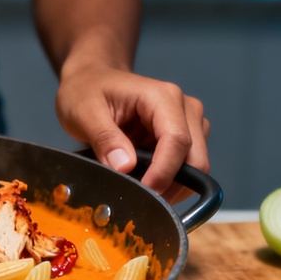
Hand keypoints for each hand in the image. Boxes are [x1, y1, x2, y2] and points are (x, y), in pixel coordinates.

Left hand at [55, 64, 209, 201]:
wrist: (92, 80)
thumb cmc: (87, 90)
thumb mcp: (84, 111)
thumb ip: (105, 138)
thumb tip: (125, 166)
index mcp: (163, 97)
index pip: (177, 141)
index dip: (163, 173)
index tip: (144, 193)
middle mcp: (185, 108)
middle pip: (195, 158)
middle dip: (171, 184)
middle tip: (141, 199)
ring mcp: (189, 122)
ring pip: (196, 167)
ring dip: (172, 185)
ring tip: (139, 189)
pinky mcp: (186, 137)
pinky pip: (188, 168)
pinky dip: (171, 181)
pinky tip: (146, 182)